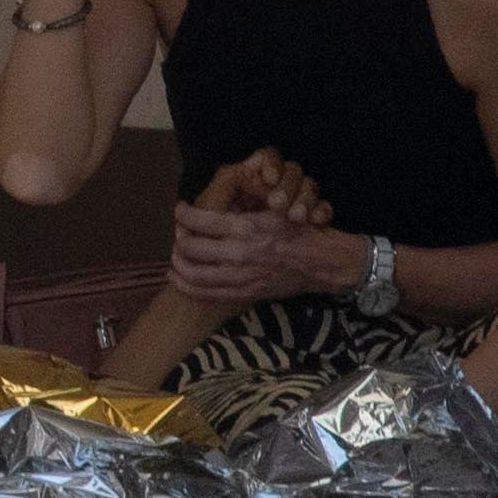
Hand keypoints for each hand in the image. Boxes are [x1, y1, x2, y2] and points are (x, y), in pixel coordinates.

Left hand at [160, 188, 358, 306]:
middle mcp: (240, 254)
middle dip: (178, 238)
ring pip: (193, 273)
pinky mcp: (245, 293)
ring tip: (175, 254)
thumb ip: (240, 210)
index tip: (181, 210)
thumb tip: (210, 204)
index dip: (182, 214)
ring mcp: (241, 277)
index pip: (198, 221)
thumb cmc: (297, 230)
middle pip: (189, 248)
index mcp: (246, 228)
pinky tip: (178, 276)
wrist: (322, 262)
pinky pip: (206, 293)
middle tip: (179, 231)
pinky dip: (186, 285)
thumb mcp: (270, 210)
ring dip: (177, 263)